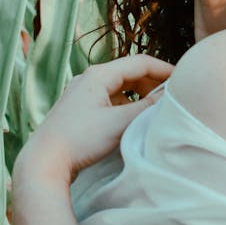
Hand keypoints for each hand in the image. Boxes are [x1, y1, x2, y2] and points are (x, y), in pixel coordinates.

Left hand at [14, 54, 173, 185]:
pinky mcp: (78, 109)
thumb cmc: (80, 140)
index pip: (140, 62)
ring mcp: (81, 93)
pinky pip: (109, 98)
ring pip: (119, 86)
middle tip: (171, 95)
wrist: (43, 162)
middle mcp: (88, 78)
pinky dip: (125, 103)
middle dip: (152, 81)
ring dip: (138, 93)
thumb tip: (169, 97)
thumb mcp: (120, 123)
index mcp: (99, 75)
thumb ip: (147, 108)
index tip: (182, 78)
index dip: (164, 69)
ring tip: (154, 107)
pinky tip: (132, 118)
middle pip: (129, 72)